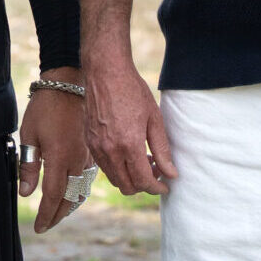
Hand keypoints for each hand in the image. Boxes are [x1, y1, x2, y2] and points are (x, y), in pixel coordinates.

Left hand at [17, 68, 89, 234]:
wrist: (68, 84)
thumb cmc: (45, 108)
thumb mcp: (29, 135)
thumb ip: (28, 165)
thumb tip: (27, 193)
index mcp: (60, 158)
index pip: (53, 197)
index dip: (46, 215)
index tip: (39, 227)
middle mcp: (77, 161)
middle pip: (70, 198)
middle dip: (58, 215)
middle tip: (47, 225)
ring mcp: (88, 156)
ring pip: (81, 190)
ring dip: (69, 205)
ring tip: (58, 213)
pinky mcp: (92, 150)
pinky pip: (87, 177)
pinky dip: (79, 190)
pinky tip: (72, 192)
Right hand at [84, 58, 174, 195]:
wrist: (106, 73)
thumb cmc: (133, 92)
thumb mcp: (154, 119)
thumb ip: (162, 150)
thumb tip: (171, 174)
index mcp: (129, 145)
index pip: (143, 181)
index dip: (157, 187)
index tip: (165, 185)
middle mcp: (110, 150)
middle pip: (127, 186)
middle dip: (144, 185)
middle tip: (156, 171)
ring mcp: (97, 148)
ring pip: (114, 179)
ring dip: (130, 177)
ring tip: (144, 160)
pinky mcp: (89, 142)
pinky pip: (104, 167)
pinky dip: (118, 168)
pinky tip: (128, 152)